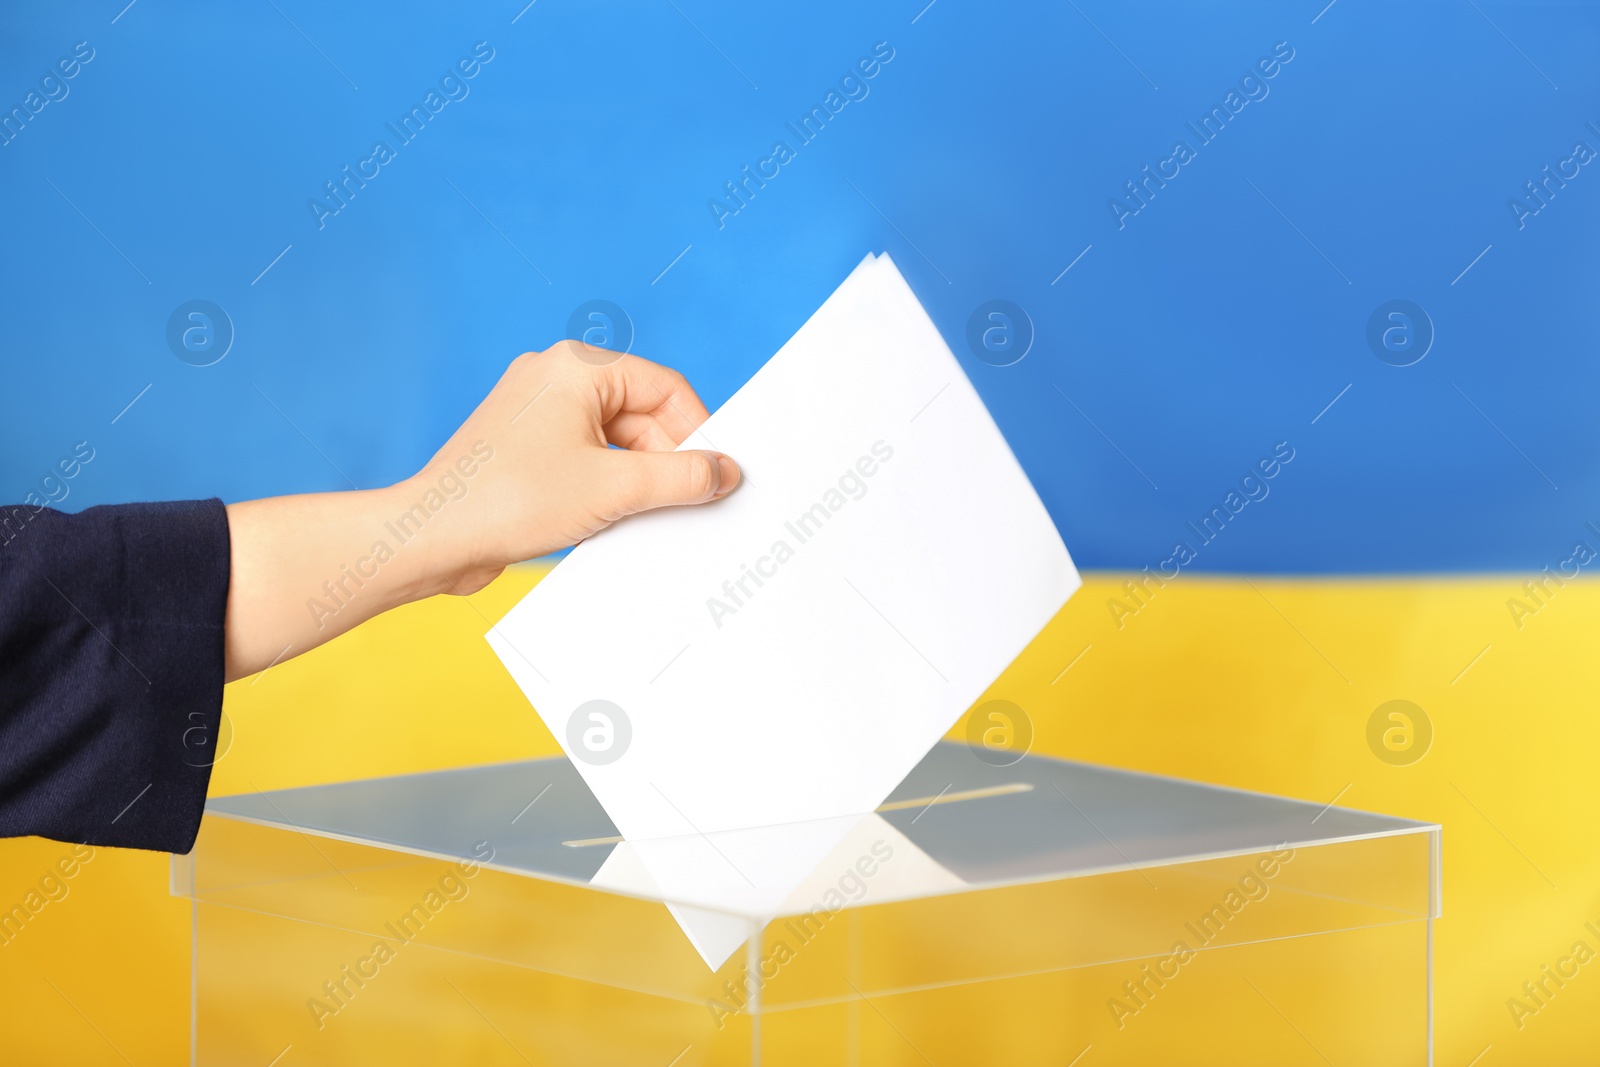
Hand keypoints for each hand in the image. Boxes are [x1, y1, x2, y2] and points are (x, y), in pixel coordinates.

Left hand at [223, 343, 738, 680]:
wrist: (431, 539)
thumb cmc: (511, 502)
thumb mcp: (616, 489)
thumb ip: (682, 477)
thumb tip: (727, 471)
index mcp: (576, 368)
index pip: (665, 388)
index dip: (697, 432)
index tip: (715, 474)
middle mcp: (554, 381)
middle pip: (641, 416)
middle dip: (666, 462)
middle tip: (687, 505)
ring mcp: (535, 416)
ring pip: (614, 443)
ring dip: (637, 481)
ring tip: (644, 519)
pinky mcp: (523, 452)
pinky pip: (586, 461)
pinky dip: (607, 490)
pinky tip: (613, 525)